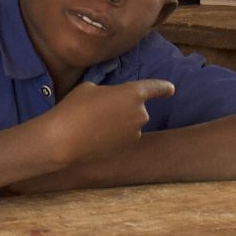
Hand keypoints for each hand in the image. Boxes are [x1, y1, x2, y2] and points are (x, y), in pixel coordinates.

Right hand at [36, 79, 174, 170]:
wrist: (64, 140)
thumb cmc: (75, 108)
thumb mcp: (90, 88)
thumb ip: (108, 91)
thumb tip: (110, 100)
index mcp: (133, 93)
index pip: (154, 88)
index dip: (163, 87)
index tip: (171, 89)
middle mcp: (140, 114)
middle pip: (137, 107)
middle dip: (124, 107)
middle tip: (100, 108)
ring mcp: (135, 133)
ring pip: (130, 123)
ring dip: (119, 122)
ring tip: (94, 123)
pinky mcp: (127, 148)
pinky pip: (124, 136)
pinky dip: (114, 135)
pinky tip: (96, 136)